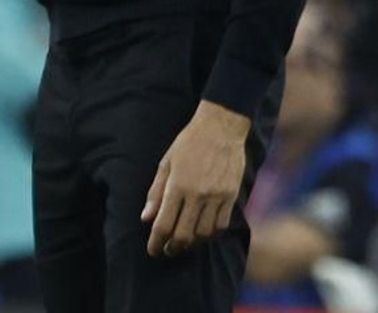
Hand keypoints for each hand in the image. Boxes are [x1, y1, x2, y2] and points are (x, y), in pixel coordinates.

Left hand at [142, 100, 249, 256]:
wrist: (221, 127)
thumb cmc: (189, 142)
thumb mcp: (166, 162)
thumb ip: (156, 192)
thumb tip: (146, 218)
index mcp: (177, 185)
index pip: (164, 224)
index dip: (156, 242)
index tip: (153, 250)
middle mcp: (197, 194)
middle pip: (183, 234)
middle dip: (173, 248)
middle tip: (168, 250)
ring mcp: (216, 196)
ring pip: (204, 233)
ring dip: (192, 242)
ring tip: (185, 241)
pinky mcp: (231, 196)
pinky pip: (221, 225)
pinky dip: (211, 234)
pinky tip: (203, 232)